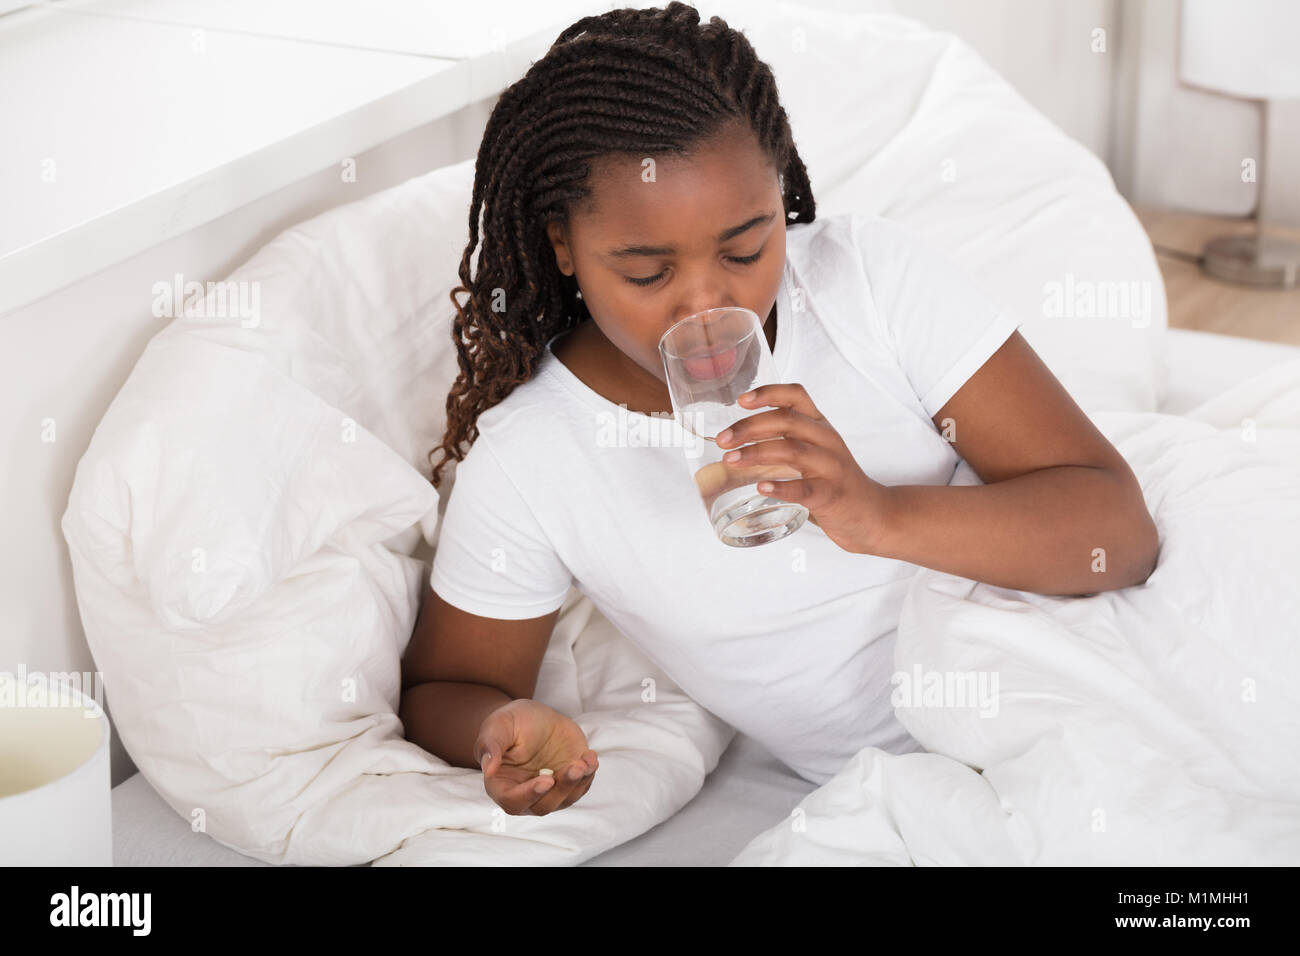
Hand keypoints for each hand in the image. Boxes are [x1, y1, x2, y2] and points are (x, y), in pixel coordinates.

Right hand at [474, 699, 598, 815]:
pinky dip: (588, 774)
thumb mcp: (498, 725)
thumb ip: (490, 746)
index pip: (512, 801)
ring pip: (564, 799)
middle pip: (543, 806)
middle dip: (561, 789)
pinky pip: (581, 786)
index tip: (546, 780)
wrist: (534, 717)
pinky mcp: (568, 781)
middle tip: (574, 767)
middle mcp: (525, 793)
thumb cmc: (510, 722)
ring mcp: (549, 790)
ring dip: (576, 783)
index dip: (529, 795)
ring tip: (584, 761)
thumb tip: (488, 768)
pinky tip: (590, 756)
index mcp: (502, 784)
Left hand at [714, 383, 891, 554]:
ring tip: (730, 460)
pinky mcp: (832, 495)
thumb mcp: (815, 449)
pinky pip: (805, 488)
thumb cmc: (834, 481)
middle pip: (786, 421)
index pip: (796, 396)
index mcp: (820, 426)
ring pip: (792, 450)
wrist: (872, 514)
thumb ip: (786, 438)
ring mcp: (832, 467)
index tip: (740, 401)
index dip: (767, 393)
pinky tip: (761, 487)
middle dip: (749, 427)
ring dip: (756, 453)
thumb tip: (737, 437)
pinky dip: (781, 487)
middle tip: (723, 440)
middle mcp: (827, 440)